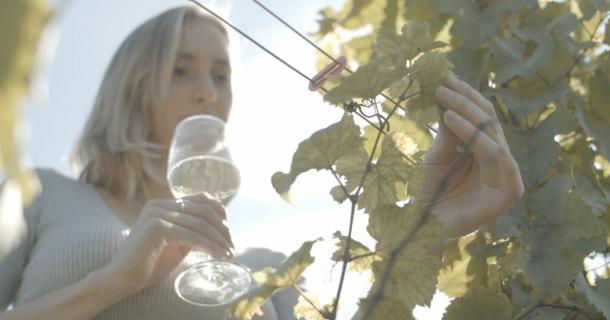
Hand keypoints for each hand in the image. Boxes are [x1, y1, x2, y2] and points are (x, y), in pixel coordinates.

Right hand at [102, 193, 233, 294]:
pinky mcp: (156, 227)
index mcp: (163, 204)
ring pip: (200, 224)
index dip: (221, 215)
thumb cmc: (149, 265)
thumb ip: (192, 230)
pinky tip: (219, 256)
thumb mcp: (177, 242)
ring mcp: (156, 213)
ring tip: (230, 255)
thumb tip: (221, 228)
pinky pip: (191, 236)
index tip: (230, 235)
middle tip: (233, 248)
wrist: (121, 280)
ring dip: (219, 241)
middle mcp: (159, 204)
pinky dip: (209, 246)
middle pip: (203, 211)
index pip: (201, 200)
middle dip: (223, 230)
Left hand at [418, 75, 523, 237]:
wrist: (423, 228)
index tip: (443, 77)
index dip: (465, 96)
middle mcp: (500, 161)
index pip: (483, 116)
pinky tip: (449, 120)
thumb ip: (447, 130)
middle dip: (465, 99)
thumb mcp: (437, 155)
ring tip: (442, 97)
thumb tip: (446, 92)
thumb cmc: (430, 192)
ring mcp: (507, 176)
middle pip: (489, 120)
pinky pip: (495, 154)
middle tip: (442, 83)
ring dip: (466, 111)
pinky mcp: (509, 192)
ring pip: (492, 132)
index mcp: (487, 151)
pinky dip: (474, 135)